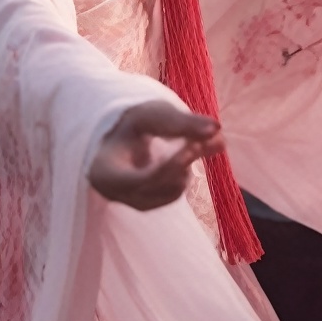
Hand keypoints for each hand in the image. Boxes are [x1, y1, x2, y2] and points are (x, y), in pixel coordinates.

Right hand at [88, 100, 223, 210]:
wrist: (118, 134)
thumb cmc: (129, 121)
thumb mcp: (151, 115)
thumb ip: (181, 122)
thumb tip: (217, 129)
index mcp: (104, 173)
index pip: (142, 179)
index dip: (171, 165)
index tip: (194, 146)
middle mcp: (115, 194)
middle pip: (159, 186)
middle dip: (183, 163)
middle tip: (205, 140)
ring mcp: (132, 202)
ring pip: (171, 193)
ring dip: (186, 168)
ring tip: (191, 143)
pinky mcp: (148, 204)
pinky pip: (174, 194)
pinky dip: (183, 174)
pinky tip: (183, 156)